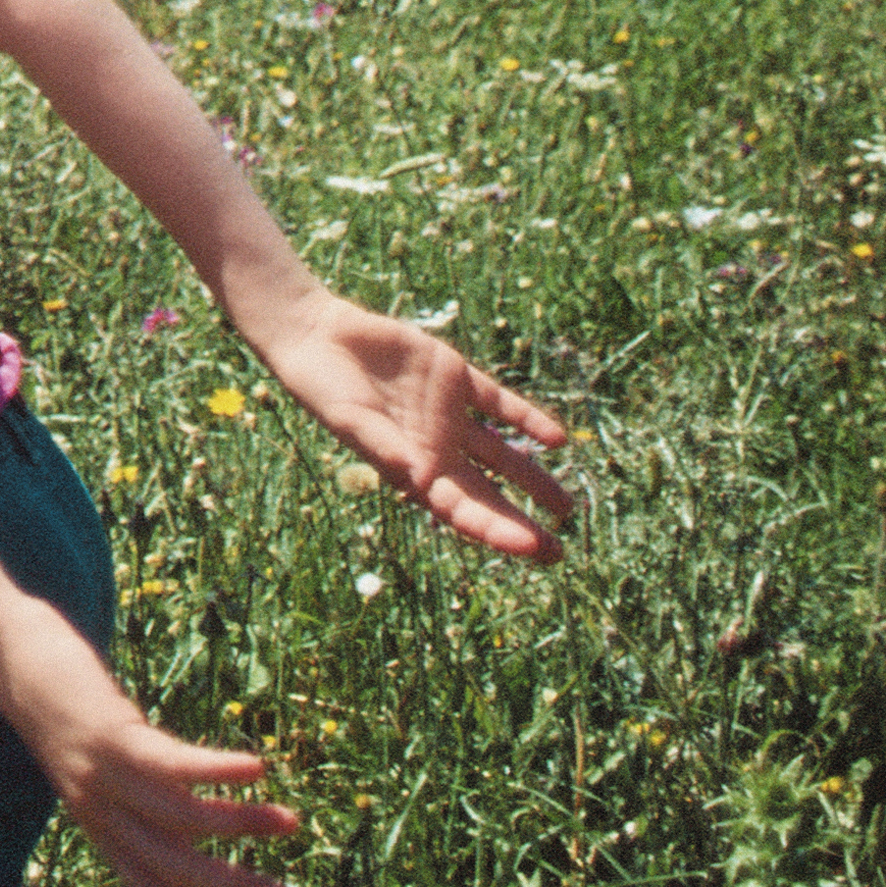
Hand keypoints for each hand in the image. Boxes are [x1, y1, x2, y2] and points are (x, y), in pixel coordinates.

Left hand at [0, 600, 299, 886]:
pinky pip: (172, 764)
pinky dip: (217, 769)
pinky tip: (257, 768)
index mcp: (101, 826)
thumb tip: (206, 827)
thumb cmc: (69, 712)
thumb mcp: (108, 770)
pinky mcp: (112, 735)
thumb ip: (149, 801)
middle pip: (176, 867)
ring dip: (243, 824)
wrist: (12, 662)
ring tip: (291, 822)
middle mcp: (102, 812)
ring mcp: (106, 776)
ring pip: (184, 818)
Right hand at [240, 292, 576, 560]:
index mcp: (412, 468)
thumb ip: (386, 447)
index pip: (461, 509)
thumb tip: (420, 478)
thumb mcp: (352, 421)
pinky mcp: (455, 378)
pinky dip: (528, 419)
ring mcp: (449, 415)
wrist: (317, 334)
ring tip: (567, 509)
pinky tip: (557, 438)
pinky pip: (500, 404)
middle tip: (558, 552)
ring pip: (503, 455)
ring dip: (534, 480)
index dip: (496, 530)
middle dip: (521, 522)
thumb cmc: (323, 387)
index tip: (530, 547)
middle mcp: (436, 448)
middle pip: (488, 493)